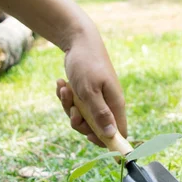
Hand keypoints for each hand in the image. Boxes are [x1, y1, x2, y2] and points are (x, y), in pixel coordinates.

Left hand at [56, 30, 125, 146]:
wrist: (78, 41)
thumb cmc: (87, 64)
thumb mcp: (90, 91)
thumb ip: (100, 114)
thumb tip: (111, 135)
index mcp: (115, 104)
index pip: (119, 132)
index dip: (106, 140)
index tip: (88, 136)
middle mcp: (108, 104)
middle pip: (96, 128)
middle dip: (79, 123)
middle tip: (73, 110)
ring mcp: (97, 99)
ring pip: (82, 117)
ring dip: (69, 107)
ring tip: (64, 89)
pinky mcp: (86, 94)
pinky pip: (75, 105)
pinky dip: (66, 97)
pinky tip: (62, 84)